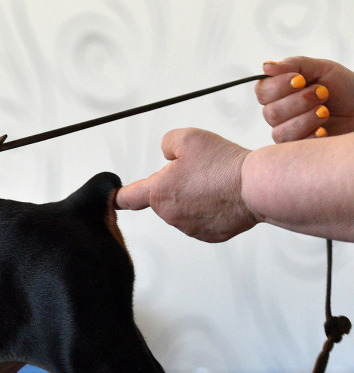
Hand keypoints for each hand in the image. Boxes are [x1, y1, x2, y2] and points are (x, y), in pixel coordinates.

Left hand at [115, 128, 257, 241]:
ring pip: (186, 208)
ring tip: (216, 183)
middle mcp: (171, 215)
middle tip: (200, 171)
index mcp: (158, 193)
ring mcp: (190, 228)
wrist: (257, 187)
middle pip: (165, 197)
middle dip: (177, 184)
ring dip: (195, 196)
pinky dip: (212, 208)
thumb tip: (168, 155)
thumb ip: (168, 143)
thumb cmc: (225, 166)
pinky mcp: (209, 235)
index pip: (128, 197)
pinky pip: (204, 219)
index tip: (115, 198)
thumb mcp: (188, 138)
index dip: (120, 195)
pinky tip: (224, 196)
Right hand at [257, 57, 353, 140]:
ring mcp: (287, 132)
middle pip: (270, 113)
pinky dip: (311, 136)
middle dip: (299, 101)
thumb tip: (266, 67)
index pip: (262, 91)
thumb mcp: (322, 69)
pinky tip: (324, 130)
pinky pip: (294, 147)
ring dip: (306, 118)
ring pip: (280, 131)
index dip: (278, 86)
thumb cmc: (345, 89)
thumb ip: (294, 65)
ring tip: (325, 111)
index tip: (300, 80)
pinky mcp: (298, 149)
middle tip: (323, 93)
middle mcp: (279, 113)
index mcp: (280, 92)